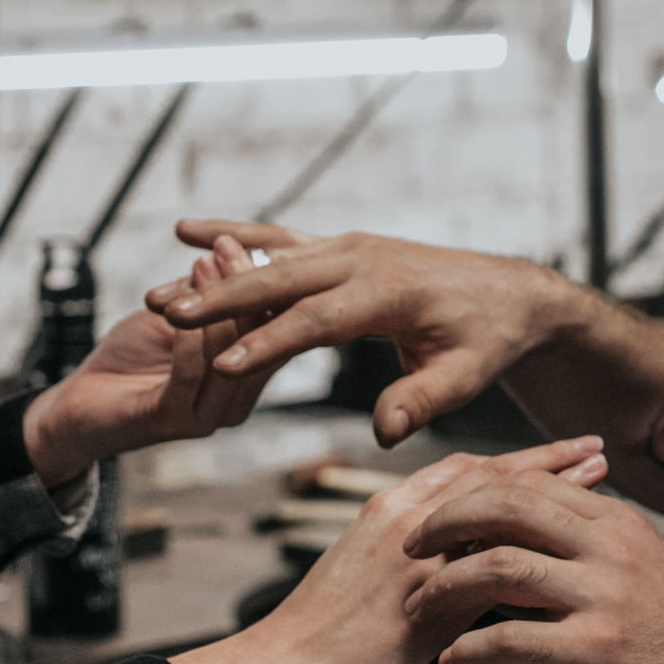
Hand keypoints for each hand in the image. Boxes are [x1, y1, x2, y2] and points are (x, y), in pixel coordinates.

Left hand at [23, 237, 281, 488]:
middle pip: (256, 340)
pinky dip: (187, 336)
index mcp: (244, 377)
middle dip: (242, 287)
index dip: (259, 284)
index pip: (269, 328)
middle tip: (227, 246)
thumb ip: (207, 297)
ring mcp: (207, 415)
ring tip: (202, 264)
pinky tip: (180, 307)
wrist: (81, 401)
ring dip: (214, 304)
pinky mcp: (174, 420)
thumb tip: (230, 248)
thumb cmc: (132, 357)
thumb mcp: (177, 316)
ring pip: (226, 354)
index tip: (241, 241)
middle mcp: (234, 400)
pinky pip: (190, 373)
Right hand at [144, 219, 579, 447]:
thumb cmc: (487, 340)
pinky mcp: (340, 246)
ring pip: (269, 256)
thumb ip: (424, 400)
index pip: (319, 320)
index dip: (271, 341)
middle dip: (221, 299)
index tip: (224, 363)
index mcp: (390, 292)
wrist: (508, 292)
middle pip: (280, 279)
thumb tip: (384, 432)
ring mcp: (348, 246)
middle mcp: (362, 258)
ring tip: (156, 293)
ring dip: (213, 275)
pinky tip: (186, 231)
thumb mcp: (468, 376)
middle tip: (166, 313)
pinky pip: (279, 237)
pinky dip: (234, 233)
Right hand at [170, 437, 609, 663]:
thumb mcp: (367, 578)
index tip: (560, 452)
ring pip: (497, 514)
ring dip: (553, 499)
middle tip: (597, 451)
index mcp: (387, 511)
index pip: (465, 470)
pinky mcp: (421, 603)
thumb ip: (414, 559)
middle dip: (547, 463)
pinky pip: (491, 574)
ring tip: (600, 487)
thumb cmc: (318, 635)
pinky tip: (573, 559)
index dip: (518, 460)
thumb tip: (463, 562)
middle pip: (490, 477)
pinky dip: (534, 561)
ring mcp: (413, 560)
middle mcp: (402, 521)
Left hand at [402, 469, 663, 663]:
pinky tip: (450, 662)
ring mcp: (604, 597)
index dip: (471, 494)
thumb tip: (512, 538)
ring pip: (500, 567)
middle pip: (507, 507)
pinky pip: (510, 640)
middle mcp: (610, 549)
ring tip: (417, 606)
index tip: (436, 516)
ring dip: (444, 587)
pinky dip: (468, 650)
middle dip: (445, 522)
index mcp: (616, 524)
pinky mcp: (596, 651)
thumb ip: (583, 548)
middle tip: (410, 547)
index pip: (528, 483)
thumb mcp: (637, 571)